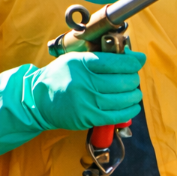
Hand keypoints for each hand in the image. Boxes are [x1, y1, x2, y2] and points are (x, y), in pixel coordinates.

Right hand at [24, 50, 145, 131]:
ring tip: (134, 92)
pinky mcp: (86, 117)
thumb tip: (135, 57)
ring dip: (134, 95)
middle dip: (134, 79)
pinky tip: (133, 106)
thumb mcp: (77, 59)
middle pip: (122, 81)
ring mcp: (85, 101)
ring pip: (122, 99)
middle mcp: (84, 82)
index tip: (139, 61)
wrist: (37, 99)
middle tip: (133, 79)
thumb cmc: (61, 76)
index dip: (133, 62)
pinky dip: (129, 111)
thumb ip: (103, 57)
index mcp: (82, 63)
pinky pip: (115, 115)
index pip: (116, 62)